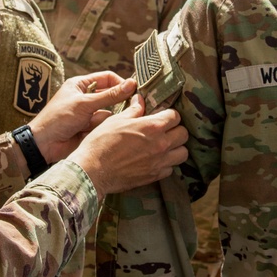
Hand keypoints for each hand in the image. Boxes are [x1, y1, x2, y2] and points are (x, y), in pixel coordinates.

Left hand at [27, 72, 135, 162]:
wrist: (44, 145)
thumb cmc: (58, 118)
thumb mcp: (85, 104)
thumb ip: (109, 96)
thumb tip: (131, 84)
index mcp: (80, 85)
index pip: (107, 78)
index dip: (120, 83)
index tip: (133, 90)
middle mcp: (86, 97)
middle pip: (110, 96)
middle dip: (117, 102)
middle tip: (132, 105)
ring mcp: (88, 114)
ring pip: (109, 112)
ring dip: (107, 118)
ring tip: (96, 123)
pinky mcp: (90, 128)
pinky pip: (104, 125)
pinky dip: (102, 128)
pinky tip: (91, 132)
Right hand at [68, 94, 187, 195]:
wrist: (92, 171)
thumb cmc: (101, 142)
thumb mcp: (116, 120)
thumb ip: (134, 110)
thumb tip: (140, 99)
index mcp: (153, 126)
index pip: (176, 116)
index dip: (169, 115)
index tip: (162, 116)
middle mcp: (161, 144)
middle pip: (184, 134)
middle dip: (176, 130)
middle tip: (165, 130)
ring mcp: (159, 162)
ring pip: (183, 153)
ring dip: (176, 148)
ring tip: (165, 146)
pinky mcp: (154, 176)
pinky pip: (171, 169)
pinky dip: (167, 164)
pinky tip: (155, 160)